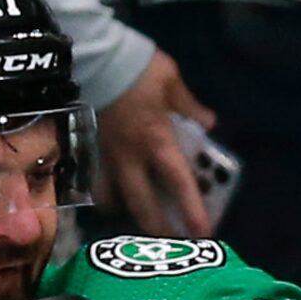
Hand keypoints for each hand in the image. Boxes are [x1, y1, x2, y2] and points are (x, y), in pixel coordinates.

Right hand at [96, 48, 219, 237]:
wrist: (94, 55)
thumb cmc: (137, 67)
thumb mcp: (171, 80)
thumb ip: (190, 106)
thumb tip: (209, 123)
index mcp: (157, 142)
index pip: (179, 184)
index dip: (192, 211)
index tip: (203, 233)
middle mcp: (132, 158)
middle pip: (144, 206)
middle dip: (159, 229)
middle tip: (172, 244)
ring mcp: (108, 156)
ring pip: (115, 201)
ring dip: (130, 217)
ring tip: (141, 227)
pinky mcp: (90, 149)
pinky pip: (98, 183)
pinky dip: (106, 197)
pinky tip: (112, 201)